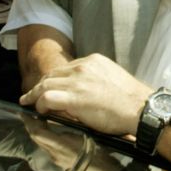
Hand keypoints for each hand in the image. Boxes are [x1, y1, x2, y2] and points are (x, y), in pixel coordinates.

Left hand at [19, 54, 151, 135]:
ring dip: (35, 94)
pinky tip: (40, 110)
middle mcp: (83, 67)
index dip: (55, 78)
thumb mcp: (112, 79)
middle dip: (41, 84)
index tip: (50, 85)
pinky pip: (47, 97)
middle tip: (31, 94)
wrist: (142, 108)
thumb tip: (85, 91)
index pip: (67, 68)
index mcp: (93, 61)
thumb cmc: (131, 100)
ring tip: (29, 102)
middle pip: (53, 74)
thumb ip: (95, 80)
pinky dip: (40, 103)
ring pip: (46, 84)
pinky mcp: (74, 97)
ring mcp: (78, 81)